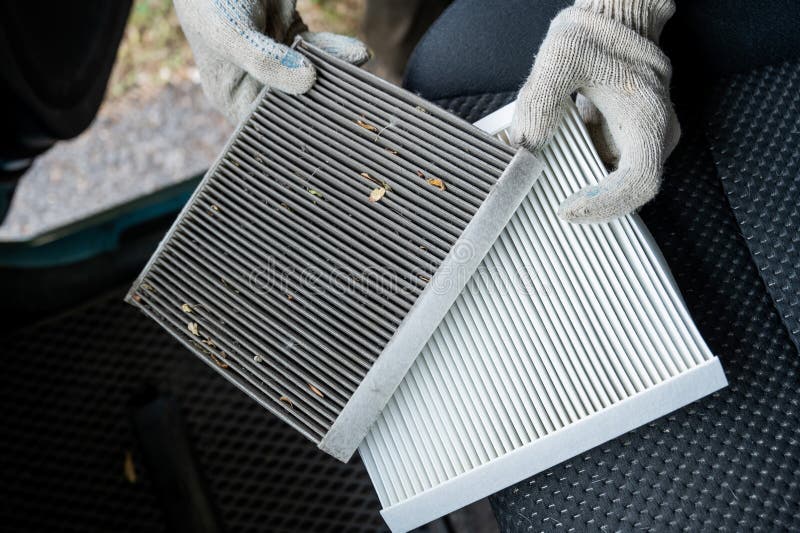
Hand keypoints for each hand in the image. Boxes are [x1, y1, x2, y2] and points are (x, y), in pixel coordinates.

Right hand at [174, 0, 369, 122]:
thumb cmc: (212, 0)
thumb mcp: (231, 32)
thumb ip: (265, 61)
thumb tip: (308, 82)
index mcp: (233, 96)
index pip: (271, 124)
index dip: (298, 125)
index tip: (328, 122)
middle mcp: (256, 84)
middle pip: (297, 103)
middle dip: (323, 101)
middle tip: (351, 102)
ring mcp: (278, 61)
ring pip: (315, 78)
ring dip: (338, 76)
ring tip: (359, 77)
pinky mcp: (293, 37)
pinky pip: (322, 52)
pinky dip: (339, 52)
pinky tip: (357, 53)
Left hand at [511, 0, 679, 222]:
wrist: (617, 17)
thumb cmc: (598, 32)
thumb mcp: (562, 55)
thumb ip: (541, 99)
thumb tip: (526, 143)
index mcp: (647, 118)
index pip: (638, 182)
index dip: (604, 205)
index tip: (568, 208)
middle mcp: (654, 135)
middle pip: (627, 192)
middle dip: (587, 204)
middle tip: (546, 205)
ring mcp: (642, 139)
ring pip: (614, 182)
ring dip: (580, 188)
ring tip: (543, 186)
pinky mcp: (625, 138)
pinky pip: (603, 167)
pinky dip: (577, 170)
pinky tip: (549, 163)